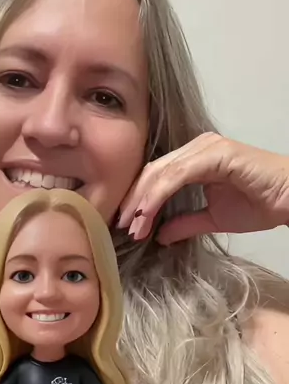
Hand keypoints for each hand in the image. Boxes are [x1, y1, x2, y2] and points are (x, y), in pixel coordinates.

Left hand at [118, 133, 288, 244]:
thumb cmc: (260, 204)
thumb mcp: (213, 219)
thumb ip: (185, 223)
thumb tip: (159, 235)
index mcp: (195, 158)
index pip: (156, 175)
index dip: (138, 199)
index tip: (127, 225)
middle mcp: (197, 147)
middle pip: (153, 171)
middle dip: (134, 200)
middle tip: (122, 225)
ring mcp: (206, 147)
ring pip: (161, 171)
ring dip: (142, 200)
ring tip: (132, 225)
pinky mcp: (215, 153)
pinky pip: (177, 174)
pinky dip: (158, 195)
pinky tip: (146, 213)